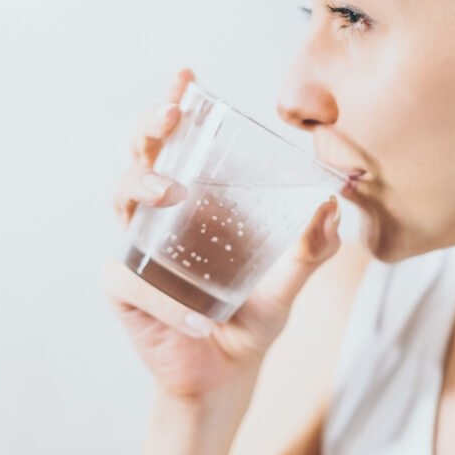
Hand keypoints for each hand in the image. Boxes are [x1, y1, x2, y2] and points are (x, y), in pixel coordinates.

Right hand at [103, 67, 342, 405]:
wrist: (224, 378)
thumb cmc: (248, 321)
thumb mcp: (287, 284)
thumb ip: (310, 250)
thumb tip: (332, 207)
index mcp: (196, 203)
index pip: (180, 143)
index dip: (176, 105)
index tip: (187, 76)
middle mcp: (160, 218)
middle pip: (141, 156)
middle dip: (150, 128)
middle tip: (171, 114)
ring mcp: (138, 250)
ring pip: (122, 200)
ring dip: (144, 185)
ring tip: (173, 191)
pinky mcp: (126, 291)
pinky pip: (133, 281)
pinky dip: (165, 299)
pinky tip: (197, 317)